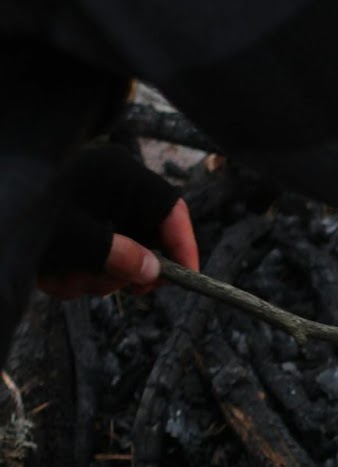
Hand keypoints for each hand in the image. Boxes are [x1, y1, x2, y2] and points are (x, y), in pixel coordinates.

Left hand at [36, 145, 198, 298]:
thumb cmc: (21, 211)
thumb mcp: (77, 239)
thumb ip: (121, 256)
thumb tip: (153, 273)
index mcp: (118, 177)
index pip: (170, 209)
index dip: (183, 244)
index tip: (186, 277)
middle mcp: (107, 189)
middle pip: (143, 237)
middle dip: (125, 270)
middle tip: (117, 290)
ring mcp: (86, 208)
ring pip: (114, 254)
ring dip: (93, 277)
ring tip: (62, 280)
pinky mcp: (68, 227)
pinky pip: (88, 257)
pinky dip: (73, 274)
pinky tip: (50, 276)